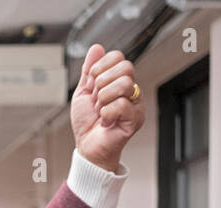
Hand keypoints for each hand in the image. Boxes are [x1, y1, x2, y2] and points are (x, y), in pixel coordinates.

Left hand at [70, 44, 144, 172]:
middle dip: (102, 83)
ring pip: (125, 84)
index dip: (100, 67)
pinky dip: (107, 114)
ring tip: (101, 111)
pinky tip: (106, 121)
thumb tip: (96, 48)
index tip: (91, 83)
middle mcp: (130, 89)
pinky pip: (122, 105)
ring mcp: (136, 103)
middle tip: (97, 100)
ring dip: (104, 99)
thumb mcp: (83, 92)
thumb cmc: (87, 123)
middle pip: (125, 67)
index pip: (118, 56)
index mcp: (118, 80)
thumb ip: (89, 70)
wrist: (87, 146)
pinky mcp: (136, 118)